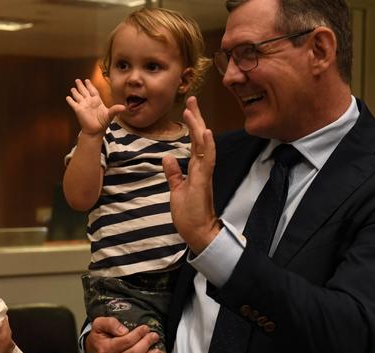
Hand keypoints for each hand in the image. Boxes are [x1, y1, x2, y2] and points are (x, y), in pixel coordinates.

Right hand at [66, 79, 124, 135]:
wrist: (96, 131)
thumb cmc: (103, 123)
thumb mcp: (110, 115)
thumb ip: (115, 109)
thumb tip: (124, 107)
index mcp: (97, 101)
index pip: (93, 91)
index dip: (90, 85)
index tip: (87, 80)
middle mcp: (89, 102)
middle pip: (84, 91)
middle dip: (81, 86)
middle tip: (78, 80)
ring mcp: (83, 105)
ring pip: (78, 96)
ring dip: (75, 92)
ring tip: (73, 88)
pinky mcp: (78, 110)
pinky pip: (73, 104)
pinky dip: (70, 100)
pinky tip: (68, 97)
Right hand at [85, 317, 161, 352]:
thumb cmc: (99, 338)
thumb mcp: (99, 325)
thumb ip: (110, 323)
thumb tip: (124, 330)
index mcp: (104, 349)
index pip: (126, 341)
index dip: (138, 334)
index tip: (145, 328)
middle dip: (146, 343)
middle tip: (154, 335)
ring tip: (157, 350)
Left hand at [162, 96, 219, 253]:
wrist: (198, 233)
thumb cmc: (189, 214)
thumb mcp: (177, 190)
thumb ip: (173, 173)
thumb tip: (167, 157)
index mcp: (195, 169)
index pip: (193, 142)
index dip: (191, 124)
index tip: (188, 108)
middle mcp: (202, 168)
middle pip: (199, 138)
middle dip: (196, 117)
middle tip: (192, 98)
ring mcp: (204, 173)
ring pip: (203, 145)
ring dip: (198, 126)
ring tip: (192, 108)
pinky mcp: (204, 182)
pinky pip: (207, 160)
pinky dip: (206, 145)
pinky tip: (205, 132)